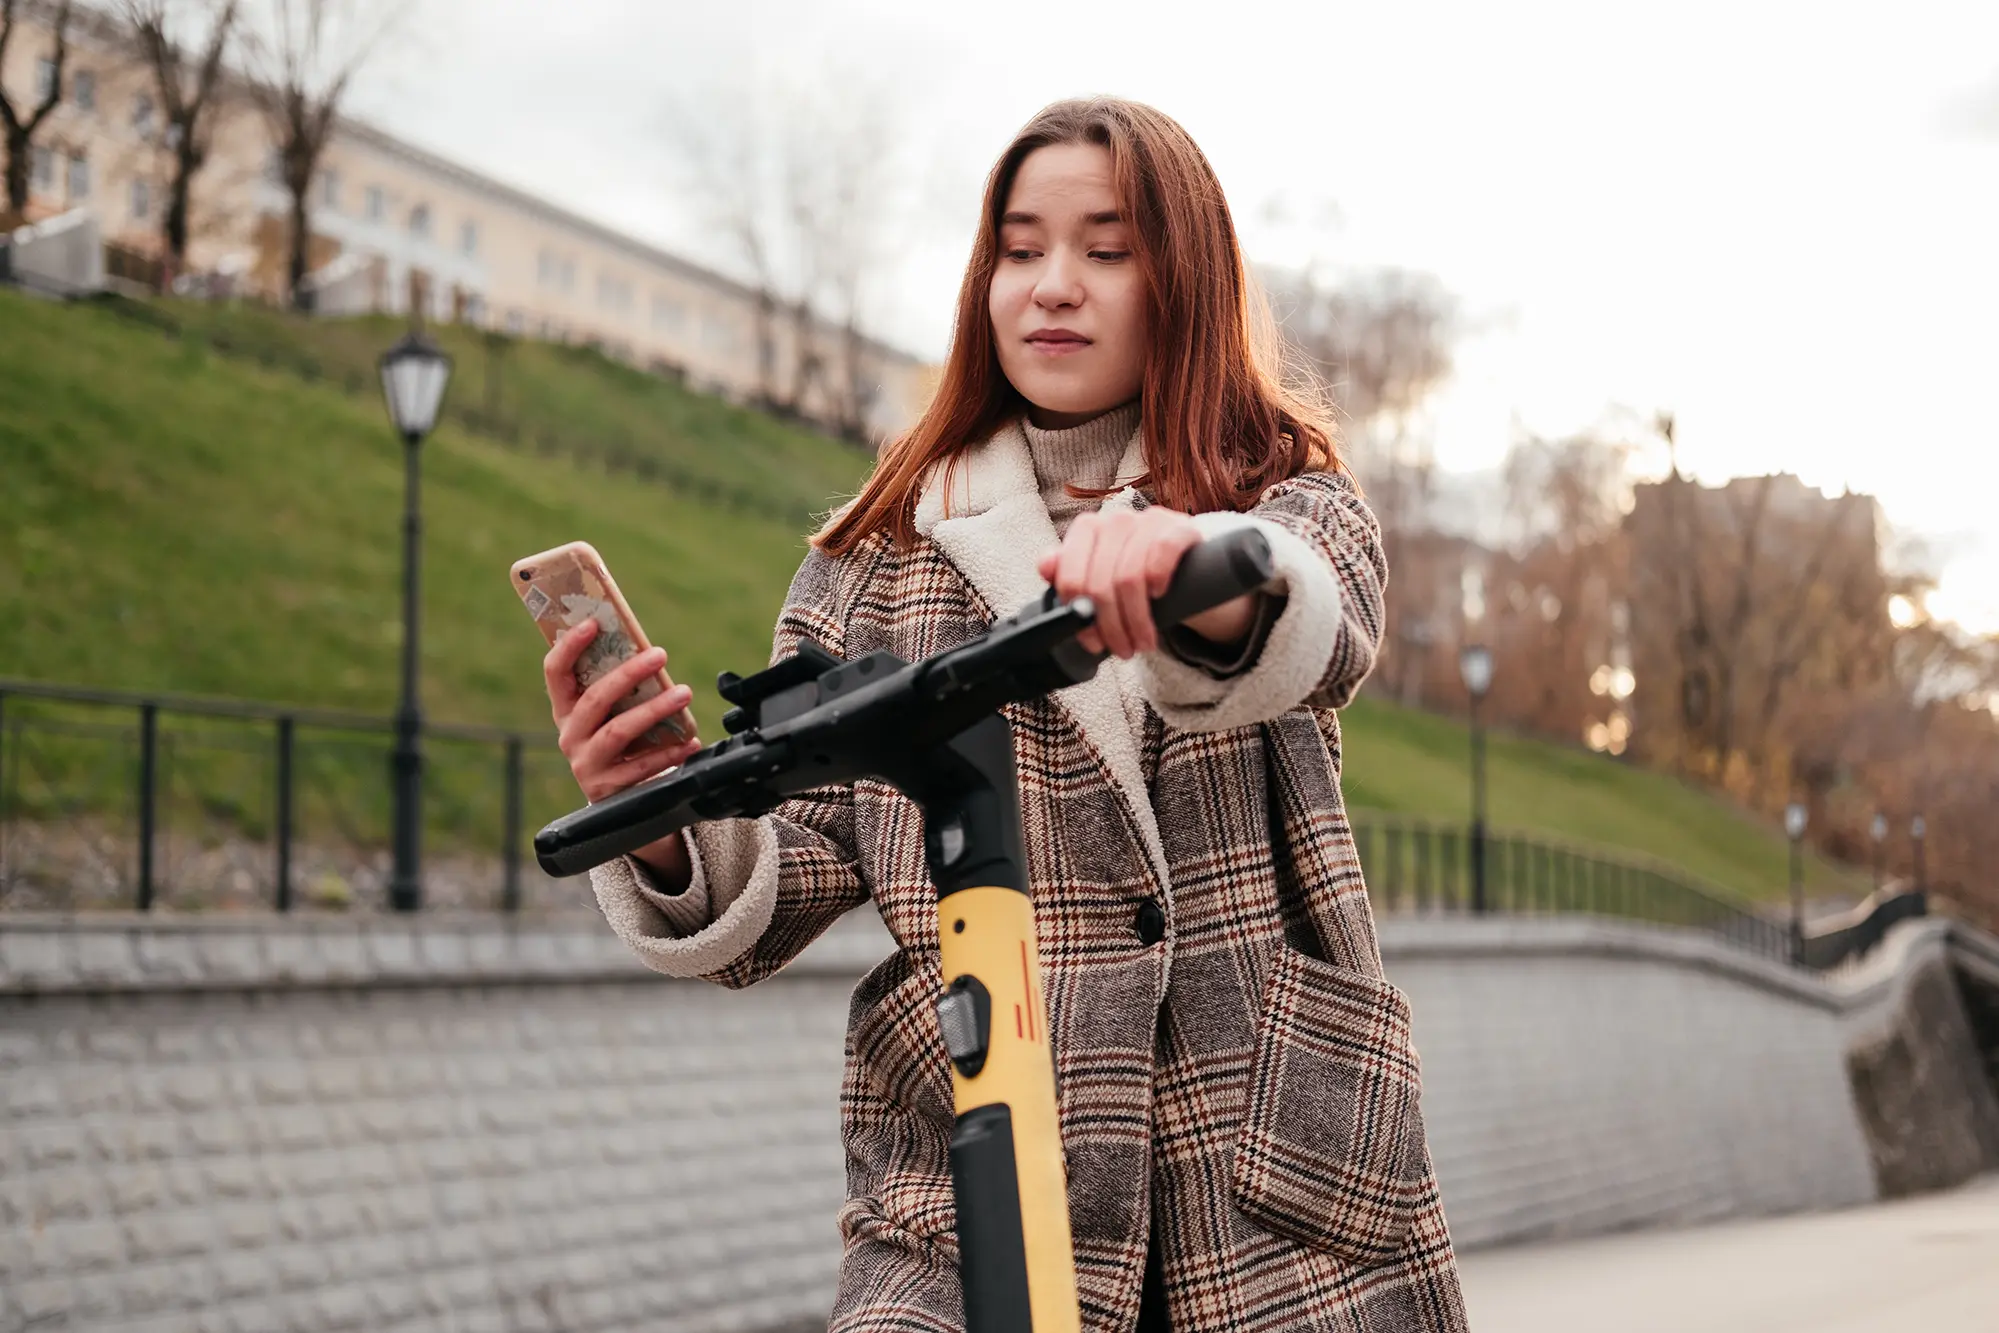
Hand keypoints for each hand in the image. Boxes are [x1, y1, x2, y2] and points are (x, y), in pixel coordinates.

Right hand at [544, 620, 701, 885]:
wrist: (618, 798)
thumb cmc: (620, 741)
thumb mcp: (612, 713)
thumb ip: (619, 687)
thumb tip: (647, 649)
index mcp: (565, 709)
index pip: (555, 672)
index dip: (569, 646)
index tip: (593, 622)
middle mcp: (570, 736)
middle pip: (594, 699)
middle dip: (629, 674)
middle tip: (660, 654)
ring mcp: (586, 764)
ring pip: (619, 732)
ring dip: (654, 710)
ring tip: (684, 693)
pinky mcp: (608, 789)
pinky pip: (642, 767)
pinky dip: (671, 752)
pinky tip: (691, 740)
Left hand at [1035, 506, 1204, 657]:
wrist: (1183, 561)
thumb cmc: (1133, 571)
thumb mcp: (1098, 575)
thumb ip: (1067, 573)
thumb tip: (1046, 568)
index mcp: (1087, 530)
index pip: (1070, 578)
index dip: (1082, 618)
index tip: (1094, 643)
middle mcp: (1114, 521)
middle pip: (1100, 585)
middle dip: (1111, 627)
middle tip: (1123, 650)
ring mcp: (1147, 521)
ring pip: (1130, 578)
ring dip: (1137, 620)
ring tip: (1144, 642)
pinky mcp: (1179, 526)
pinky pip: (1162, 552)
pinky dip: (1158, 579)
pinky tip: (1159, 595)